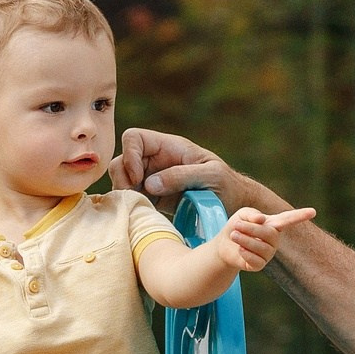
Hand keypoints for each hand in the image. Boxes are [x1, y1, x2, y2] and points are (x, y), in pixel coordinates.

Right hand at [114, 127, 243, 208]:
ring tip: (141, 207)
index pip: (134, 138)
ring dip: (125, 195)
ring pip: (122, 182)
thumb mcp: (211, 175)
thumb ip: (182, 176)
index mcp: (168, 147)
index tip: (139, 176)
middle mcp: (156, 161)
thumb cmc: (227, 185)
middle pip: (121, 161)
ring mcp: (152, 181)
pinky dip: (131, 208)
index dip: (130, 154)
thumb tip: (150, 184)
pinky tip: (142, 216)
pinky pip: (131, 200)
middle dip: (122, 178)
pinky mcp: (153, 200)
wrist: (233, 206)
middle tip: (135, 196)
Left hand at [210, 205, 314, 271]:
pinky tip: (240, 250)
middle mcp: (274, 239)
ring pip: (261, 247)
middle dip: (251, 228)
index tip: (313, 212)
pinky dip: (245, 253)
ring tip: (234, 235)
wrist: (223, 245)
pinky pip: (256, 260)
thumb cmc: (237, 226)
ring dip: (244, 240)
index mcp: (273, 224)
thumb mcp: (242, 215)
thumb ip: (252, 214)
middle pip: (269, 233)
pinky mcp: (260, 265)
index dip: (300, 216)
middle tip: (236, 225)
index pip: (289, 219)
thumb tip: (262, 220)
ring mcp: (268, 253)